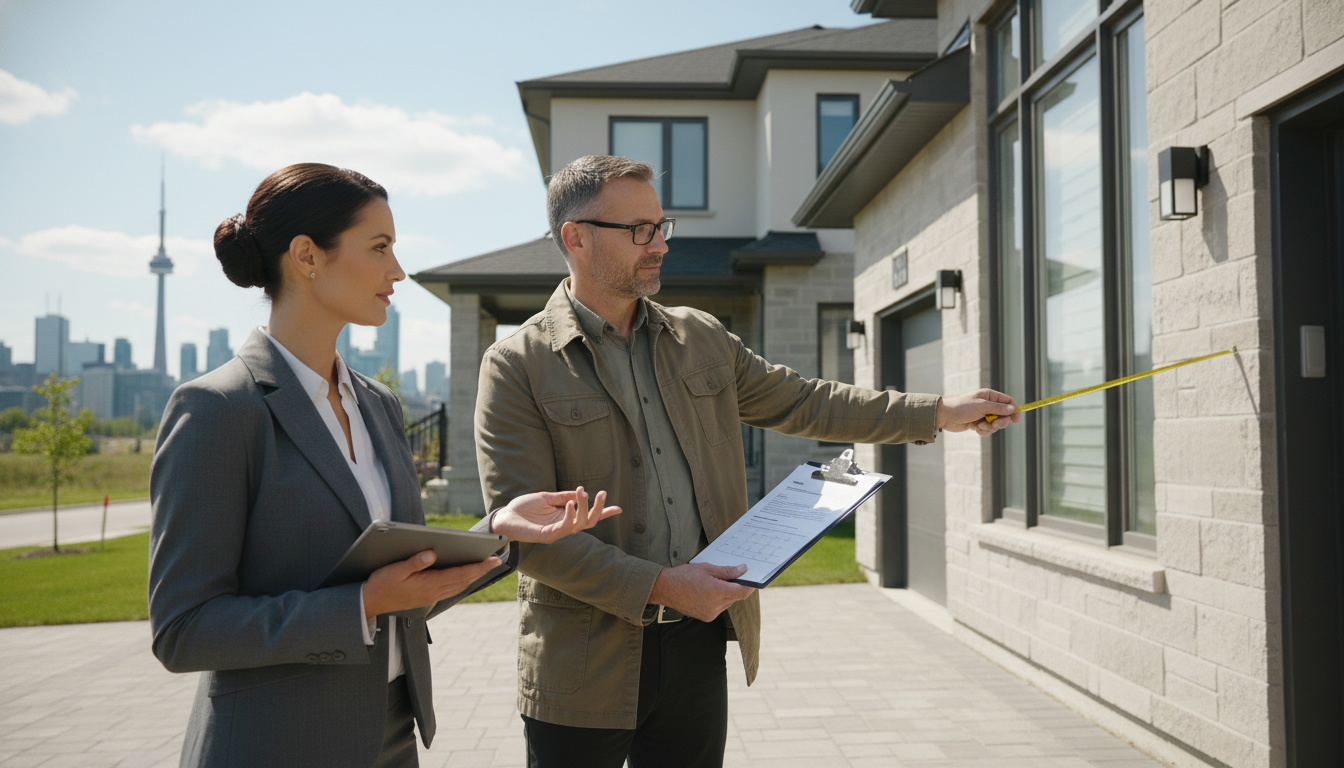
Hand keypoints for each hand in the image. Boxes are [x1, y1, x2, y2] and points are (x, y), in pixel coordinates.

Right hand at [362, 551, 501, 620]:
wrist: (370, 603)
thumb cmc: (381, 584)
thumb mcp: (395, 570)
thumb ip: (414, 562)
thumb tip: (431, 554)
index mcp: (429, 584)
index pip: (460, 574)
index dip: (478, 567)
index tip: (493, 560)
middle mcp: (434, 592)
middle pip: (464, 580)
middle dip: (481, 570)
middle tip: (496, 560)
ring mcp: (431, 597)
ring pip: (459, 586)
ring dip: (473, 577)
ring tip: (484, 567)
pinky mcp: (427, 598)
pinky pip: (451, 590)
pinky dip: (461, 582)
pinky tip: (464, 577)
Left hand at [491, 487, 621, 543]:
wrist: (504, 517)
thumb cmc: (523, 508)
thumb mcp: (546, 498)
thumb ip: (563, 496)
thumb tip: (582, 492)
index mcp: (565, 517)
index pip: (588, 517)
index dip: (604, 513)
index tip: (619, 508)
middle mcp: (564, 527)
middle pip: (590, 521)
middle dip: (599, 508)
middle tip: (602, 493)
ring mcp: (557, 532)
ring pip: (580, 524)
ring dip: (584, 507)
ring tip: (583, 493)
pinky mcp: (549, 536)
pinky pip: (565, 526)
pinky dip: (570, 514)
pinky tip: (569, 503)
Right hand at [647, 563, 755, 622]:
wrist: (665, 589)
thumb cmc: (683, 576)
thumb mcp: (707, 568)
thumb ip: (727, 571)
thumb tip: (742, 570)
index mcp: (715, 591)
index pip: (741, 592)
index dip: (749, 586)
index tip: (752, 579)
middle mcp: (715, 605)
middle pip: (736, 597)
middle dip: (737, 587)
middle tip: (734, 576)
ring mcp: (711, 613)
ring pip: (729, 603)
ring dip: (728, 594)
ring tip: (717, 584)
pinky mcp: (707, 617)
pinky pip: (720, 608)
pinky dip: (720, 600)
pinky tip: (710, 592)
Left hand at [936, 388, 1019, 435]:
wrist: (945, 416)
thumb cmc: (962, 407)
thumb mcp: (981, 406)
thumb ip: (997, 408)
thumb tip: (1012, 409)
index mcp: (990, 396)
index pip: (1007, 401)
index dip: (1014, 410)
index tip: (1015, 420)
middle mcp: (988, 404)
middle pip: (1004, 415)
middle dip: (1000, 422)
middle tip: (993, 424)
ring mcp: (983, 414)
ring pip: (996, 424)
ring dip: (989, 428)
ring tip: (979, 426)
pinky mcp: (978, 423)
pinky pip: (987, 430)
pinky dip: (983, 431)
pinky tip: (975, 428)